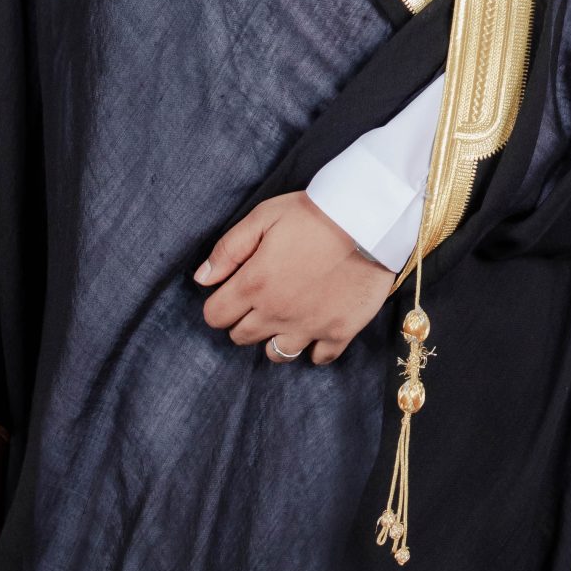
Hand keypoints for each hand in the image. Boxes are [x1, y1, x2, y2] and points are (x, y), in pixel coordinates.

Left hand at [195, 191, 394, 363]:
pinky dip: (315, 349)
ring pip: (277, 354)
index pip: (215, 316)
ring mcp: (309, 327)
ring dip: (275, 339)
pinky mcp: (340, 331)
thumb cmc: (314, 213)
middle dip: (243, 321)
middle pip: (241, 337)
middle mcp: (276, 313)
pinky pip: (319, 358)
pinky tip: (316, 328)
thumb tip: (202, 279)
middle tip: (261, 300)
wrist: (369, 220)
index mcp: (254, 285)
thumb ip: (228, 250)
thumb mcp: (263, 217)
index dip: (219, 304)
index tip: (233, 292)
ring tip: (287, 317)